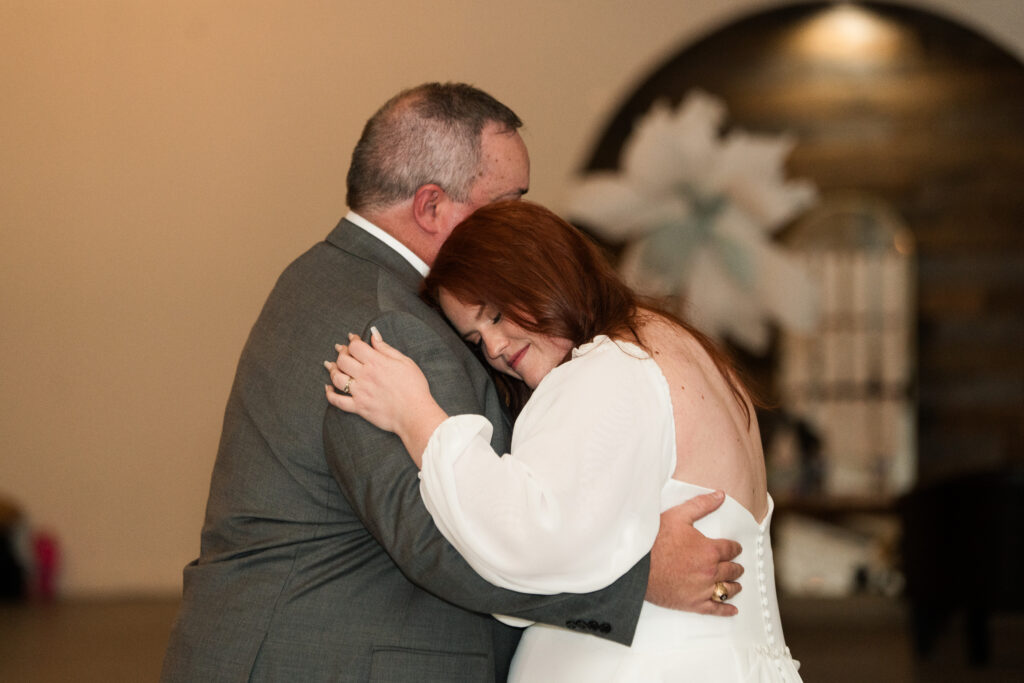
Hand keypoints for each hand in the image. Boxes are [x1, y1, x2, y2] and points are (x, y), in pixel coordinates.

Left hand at [324, 328, 446, 462]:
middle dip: (341, 353)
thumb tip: (374, 335)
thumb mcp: (405, 362)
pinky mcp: (359, 407)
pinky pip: (338, 401)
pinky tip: (328, 388)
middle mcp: (365, 376)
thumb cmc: (414, 387)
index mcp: (376, 362)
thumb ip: (386, 348)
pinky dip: (330, 394)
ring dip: (332, 370)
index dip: (352, 340)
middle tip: (342, 351)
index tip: (352, 338)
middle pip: (342, 360)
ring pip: (336, 378)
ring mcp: (360, 392)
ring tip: (332, 366)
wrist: (415, 413)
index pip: (355, 346)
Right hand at [645, 490, 743, 615]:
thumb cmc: (654, 540)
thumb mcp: (678, 516)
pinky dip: (726, 610)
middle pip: (731, 570)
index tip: (734, 548)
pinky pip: (716, 609)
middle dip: (735, 566)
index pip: (731, 549)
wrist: (635, 566)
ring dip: (734, 585)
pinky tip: (733, 610)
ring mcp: (703, 590)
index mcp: (710, 549)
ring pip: (727, 589)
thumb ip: (702, 505)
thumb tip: (720, 495)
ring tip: (735, 584)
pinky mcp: (693, 604)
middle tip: (736, 566)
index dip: (734, 547)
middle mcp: (710, 571)